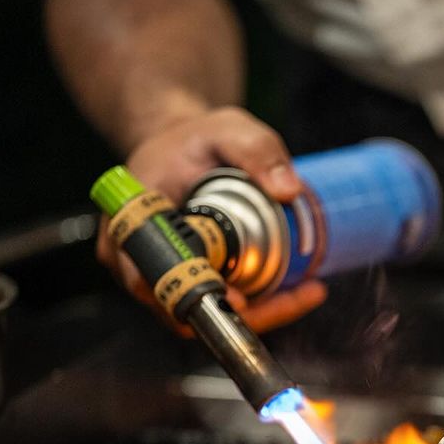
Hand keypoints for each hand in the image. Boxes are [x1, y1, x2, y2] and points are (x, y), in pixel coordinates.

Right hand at [95, 105, 326, 331]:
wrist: (182, 146)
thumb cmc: (196, 138)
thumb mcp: (228, 129)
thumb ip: (257, 150)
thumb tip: (289, 191)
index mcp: (132, 225)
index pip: (157, 278)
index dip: (199, 296)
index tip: (244, 300)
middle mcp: (136, 261)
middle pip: (189, 310)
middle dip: (249, 311)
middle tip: (304, 293)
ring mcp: (161, 277)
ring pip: (210, 314)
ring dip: (262, 310)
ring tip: (311, 290)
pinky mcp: (187, 282)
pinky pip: (220, 305)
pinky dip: (258, 303)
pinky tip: (299, 288)